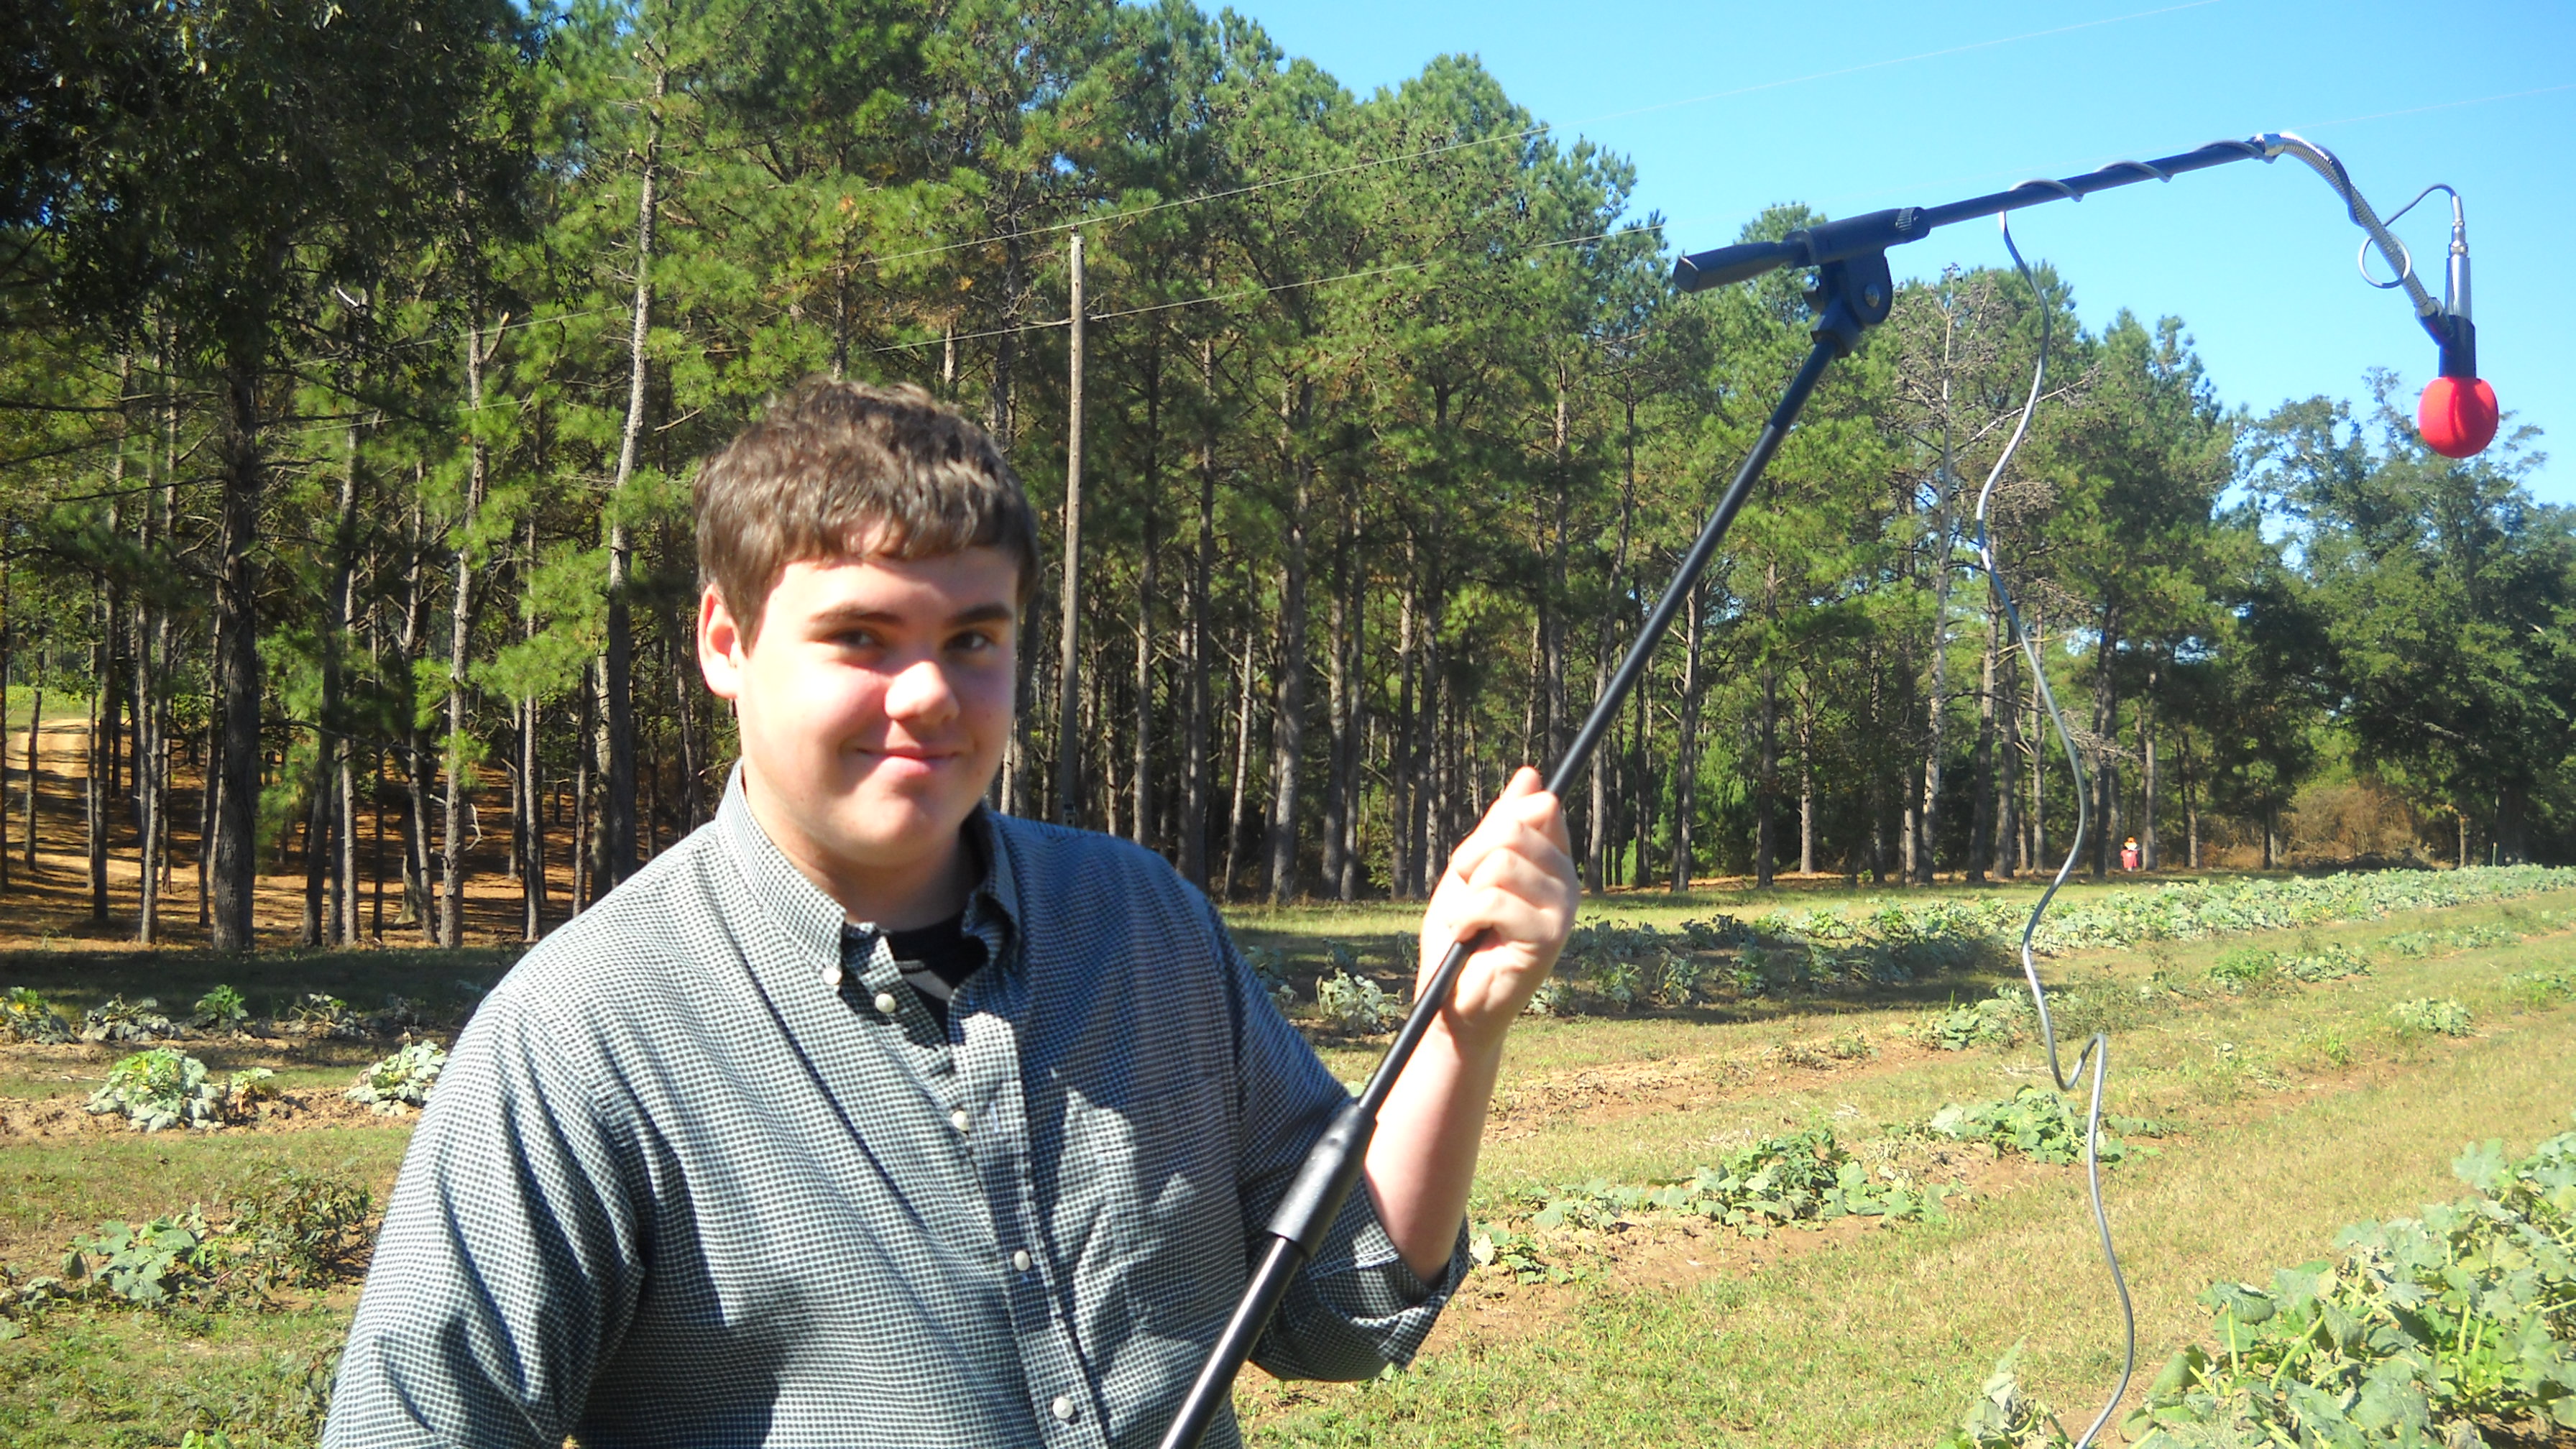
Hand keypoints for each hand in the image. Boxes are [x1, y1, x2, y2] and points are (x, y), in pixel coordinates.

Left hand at [1415, 766, 1579, 1055]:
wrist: (1452, 1004)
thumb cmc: (1460, 940)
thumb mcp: (1471, 871)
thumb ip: (1498, 826)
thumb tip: (1531, 773)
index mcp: (1553, 862)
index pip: (1540, 807)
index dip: (1496, 825)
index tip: (1474, 863)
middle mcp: (1568, 882)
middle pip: (1516, 826)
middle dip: (1471, 858)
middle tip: (1466, 896)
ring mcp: (1564, 910)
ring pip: (1502, 860)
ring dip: (1466, 892)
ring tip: (1468, 922)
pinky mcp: (1550, 938)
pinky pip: (1493, 898)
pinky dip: (1464, 917)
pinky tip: (1467, 939)